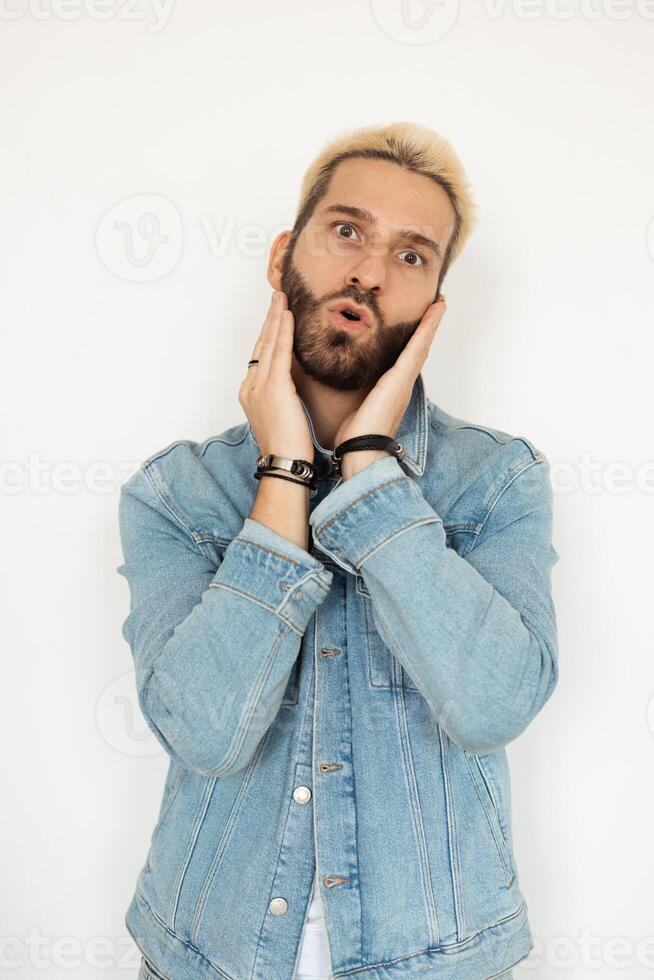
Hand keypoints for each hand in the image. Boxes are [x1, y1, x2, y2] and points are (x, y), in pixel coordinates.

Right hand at [239, 290, 313, 460]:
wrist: (284, 462)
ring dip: (275, 318)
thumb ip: (283, 399)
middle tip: (277, 297)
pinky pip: (279, 351)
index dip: (268, 335)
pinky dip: (283, 331)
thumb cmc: (288, 448)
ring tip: (281, 298)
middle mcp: (250, 386)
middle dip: (269, 320)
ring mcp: (259, 386)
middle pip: (261, 345)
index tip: (276, 318)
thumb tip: (292, 391)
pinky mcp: (274, 387)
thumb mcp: (282, 417)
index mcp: (251, 394)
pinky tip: (288, 315)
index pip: (260, 357)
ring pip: (268, 344)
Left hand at [334, 295, 446, 478]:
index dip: (414, 339)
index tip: (420, 322)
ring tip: (439, 303)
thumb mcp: (354, 407)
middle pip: (419, 349)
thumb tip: (346, 389)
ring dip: (432, 323)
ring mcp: (404, 381)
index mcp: (392, 389)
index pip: (405, 358)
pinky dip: (426, 329)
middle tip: (437, 305)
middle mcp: (402, 383)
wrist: (361, 452)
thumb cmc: (355, 436)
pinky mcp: (400, 379)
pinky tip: (433, 312)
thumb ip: (356, 394)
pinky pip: (417, 348)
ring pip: (422, 345)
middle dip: (428, 327)